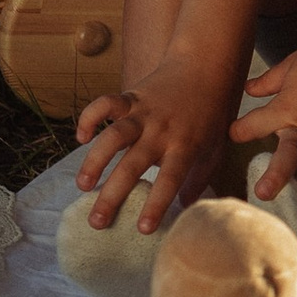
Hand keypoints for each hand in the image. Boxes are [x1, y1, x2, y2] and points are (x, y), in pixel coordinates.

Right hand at [74, 69, 230, 231]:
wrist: (204, 67)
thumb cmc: (211, 114)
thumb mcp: (215, 149)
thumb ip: (200, 179)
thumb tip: (186, 208)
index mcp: (185, 146)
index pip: (170, 180)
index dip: (156, 204)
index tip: (142, 229)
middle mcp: (161, 131)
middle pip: (132, 165)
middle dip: (112, 195)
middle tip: (96, 221)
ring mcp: (143, 113)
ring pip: (113, 136)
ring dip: (95, 160)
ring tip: (83, 185)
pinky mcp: (131, 97)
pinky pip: (105, 104)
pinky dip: (89, 117)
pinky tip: (81, 138)